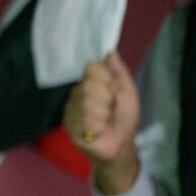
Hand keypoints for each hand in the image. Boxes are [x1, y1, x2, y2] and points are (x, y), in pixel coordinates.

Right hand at [64, 52, 140, 194]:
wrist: (120, 145)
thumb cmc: (125, 118)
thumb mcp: (128, 92)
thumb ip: (119, 72)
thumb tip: (110, 50)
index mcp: (92, 82)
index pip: (92, 68)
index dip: (105, 80)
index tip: (114, 90)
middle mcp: (78, 92)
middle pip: (89, 85)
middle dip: (106, 99)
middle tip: (110, 110)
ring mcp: (71, 108)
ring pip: (86, 102)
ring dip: (102, 114)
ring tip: (104, 122)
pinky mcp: (68, 124)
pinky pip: (82, 118)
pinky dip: (96, 126)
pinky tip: (97, 131)